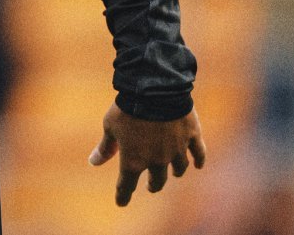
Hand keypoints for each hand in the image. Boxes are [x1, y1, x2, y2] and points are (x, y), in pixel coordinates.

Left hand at [89, 103, 205, 205]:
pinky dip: (199, 160)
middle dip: (153, 184)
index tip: (121, 202)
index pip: (126, 185)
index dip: (123, 195)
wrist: (154, 91)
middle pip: (157, 179)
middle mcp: (157, 160)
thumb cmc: (127, 108)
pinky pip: (198, 152)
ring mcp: (177, 149)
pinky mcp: (192, 136)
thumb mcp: (110, 127)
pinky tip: (198, 165)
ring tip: (174, 174)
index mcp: (134, 160)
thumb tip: (93, 162)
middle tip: (151, 186)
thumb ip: (106, 147)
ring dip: (175, 172)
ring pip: (179, 168)